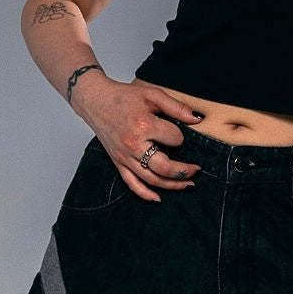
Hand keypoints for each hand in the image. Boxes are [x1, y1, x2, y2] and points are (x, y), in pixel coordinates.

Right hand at [83, 78, 205, 201]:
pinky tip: (158, 198)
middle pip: (165, 167)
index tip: (179, 132)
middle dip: (184, 171)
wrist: (96, 100)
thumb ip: (176, 107)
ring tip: (188, 185)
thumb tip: (197, 119)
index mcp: (143, 126)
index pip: (174, 139)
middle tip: (197, 170)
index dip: (180, 136)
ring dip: (172, 185)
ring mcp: (125, 157)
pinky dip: (145, 194)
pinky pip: (132, 184)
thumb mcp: (152, 94)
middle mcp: (133, 145)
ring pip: (152, 179)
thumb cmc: (123, 96)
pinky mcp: (118, 162)